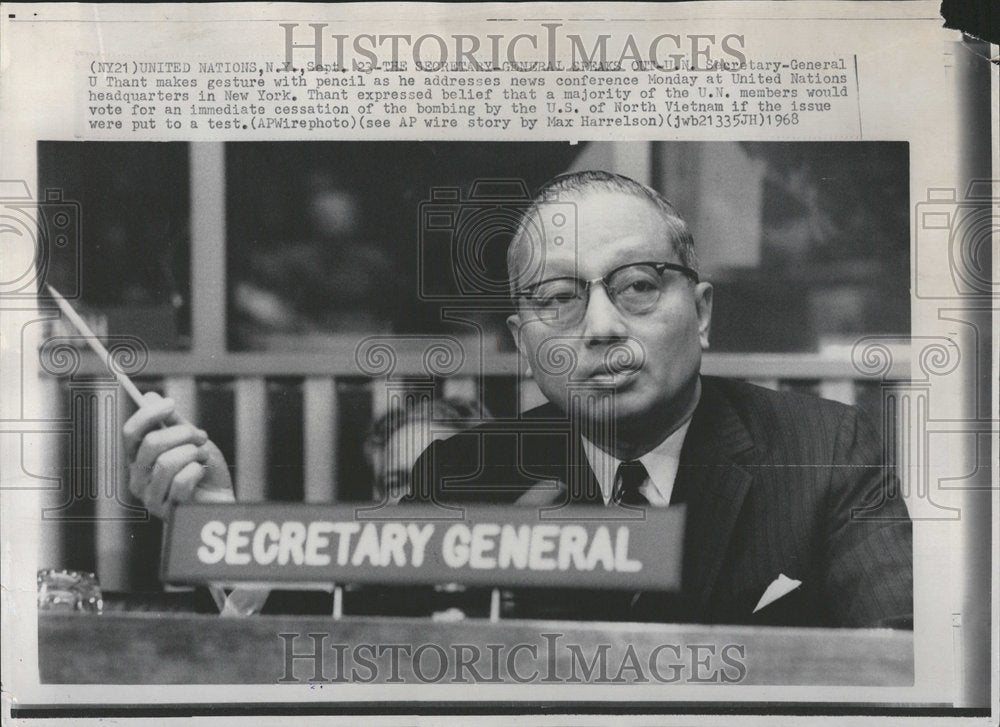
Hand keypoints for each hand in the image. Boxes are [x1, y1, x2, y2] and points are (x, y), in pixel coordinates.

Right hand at [123, 392, 233, 518]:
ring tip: (201, 458)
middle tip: (201, 436)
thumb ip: (171, 422)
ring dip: (193, 454)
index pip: (130, 433)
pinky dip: (197, 471)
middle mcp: (137, 477)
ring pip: (167, 462)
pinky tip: (201, 474)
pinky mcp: (165, 510)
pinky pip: (180, 481)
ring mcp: (149, 496)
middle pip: (151, 443)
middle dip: (183, 434)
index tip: (170, 403)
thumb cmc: (203, 469)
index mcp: (139, 458)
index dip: (148, 414)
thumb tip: (149, 397)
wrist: (221, 497)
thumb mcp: (190, 440)